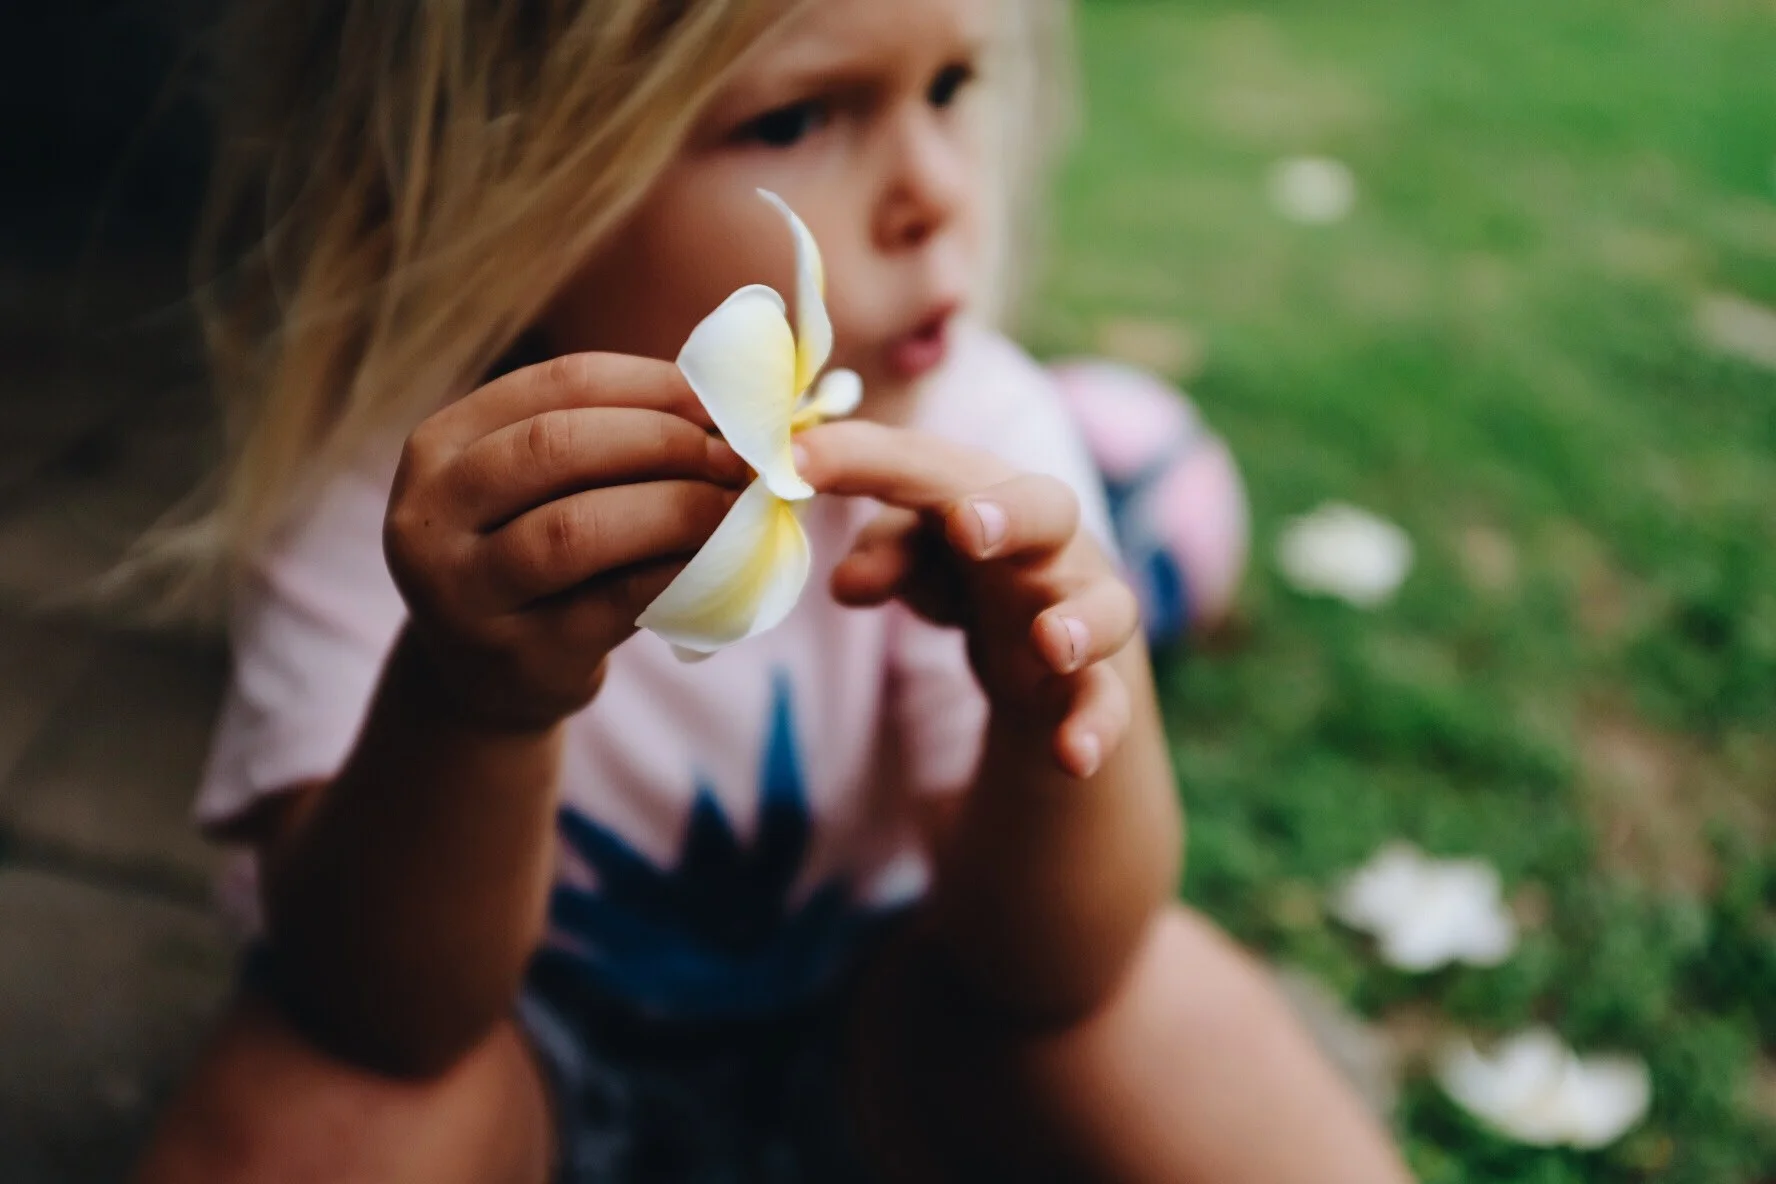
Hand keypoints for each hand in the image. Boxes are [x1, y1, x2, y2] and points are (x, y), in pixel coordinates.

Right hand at [384, 353, 747, 729]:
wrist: (488, 681)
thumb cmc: (535, 556)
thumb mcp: (538, 487)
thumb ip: (607, 436)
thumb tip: (728, 406)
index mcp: (439, 445)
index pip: (557, 384)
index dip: (651, 385)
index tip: (716, 401)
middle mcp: (432, 515)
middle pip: (558, 447)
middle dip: (664, 443)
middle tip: (733, 458)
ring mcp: (465, 593)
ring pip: (577, 527)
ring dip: (675, 507)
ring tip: (731, 506)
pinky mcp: (521, 656)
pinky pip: (614, 599)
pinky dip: (677, 568)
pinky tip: (716, 558)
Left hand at [795, 420, 1140, 777]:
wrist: (1056, 637)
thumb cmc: (968, 567)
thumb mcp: (917, 556)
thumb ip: (885, 556)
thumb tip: (845, 583)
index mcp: (988, 492)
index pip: (927, 467)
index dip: (864, 459)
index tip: (796, 462)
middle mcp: (1050, 542)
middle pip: (1047, 508)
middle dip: (1010, 514)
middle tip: (967, 527)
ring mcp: (1082, 611)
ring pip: (1105, 606)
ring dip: (1078, 622)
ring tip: (1052, 643)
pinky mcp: (1097, 684)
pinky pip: (1106, 704)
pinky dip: (1094, 727)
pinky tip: (1072, 755)